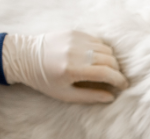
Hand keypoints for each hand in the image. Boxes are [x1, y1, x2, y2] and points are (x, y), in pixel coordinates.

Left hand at [2, 30, 128, 102]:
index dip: (119, 80)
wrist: (25, 56)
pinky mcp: (73, 32)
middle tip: (117, 80)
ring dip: (111, 61)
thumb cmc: (45, 80)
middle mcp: (75, 52)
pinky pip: (96, 41)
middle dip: (117, 71)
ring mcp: (74, 39)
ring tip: (108, 70)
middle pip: (109, 60)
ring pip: (105, 49)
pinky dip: (102, 51)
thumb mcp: (66, 95)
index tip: (124, 86)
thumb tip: (111, 97)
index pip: (106, 73)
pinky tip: (98, 59)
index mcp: (72, 69)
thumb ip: (90, 97)